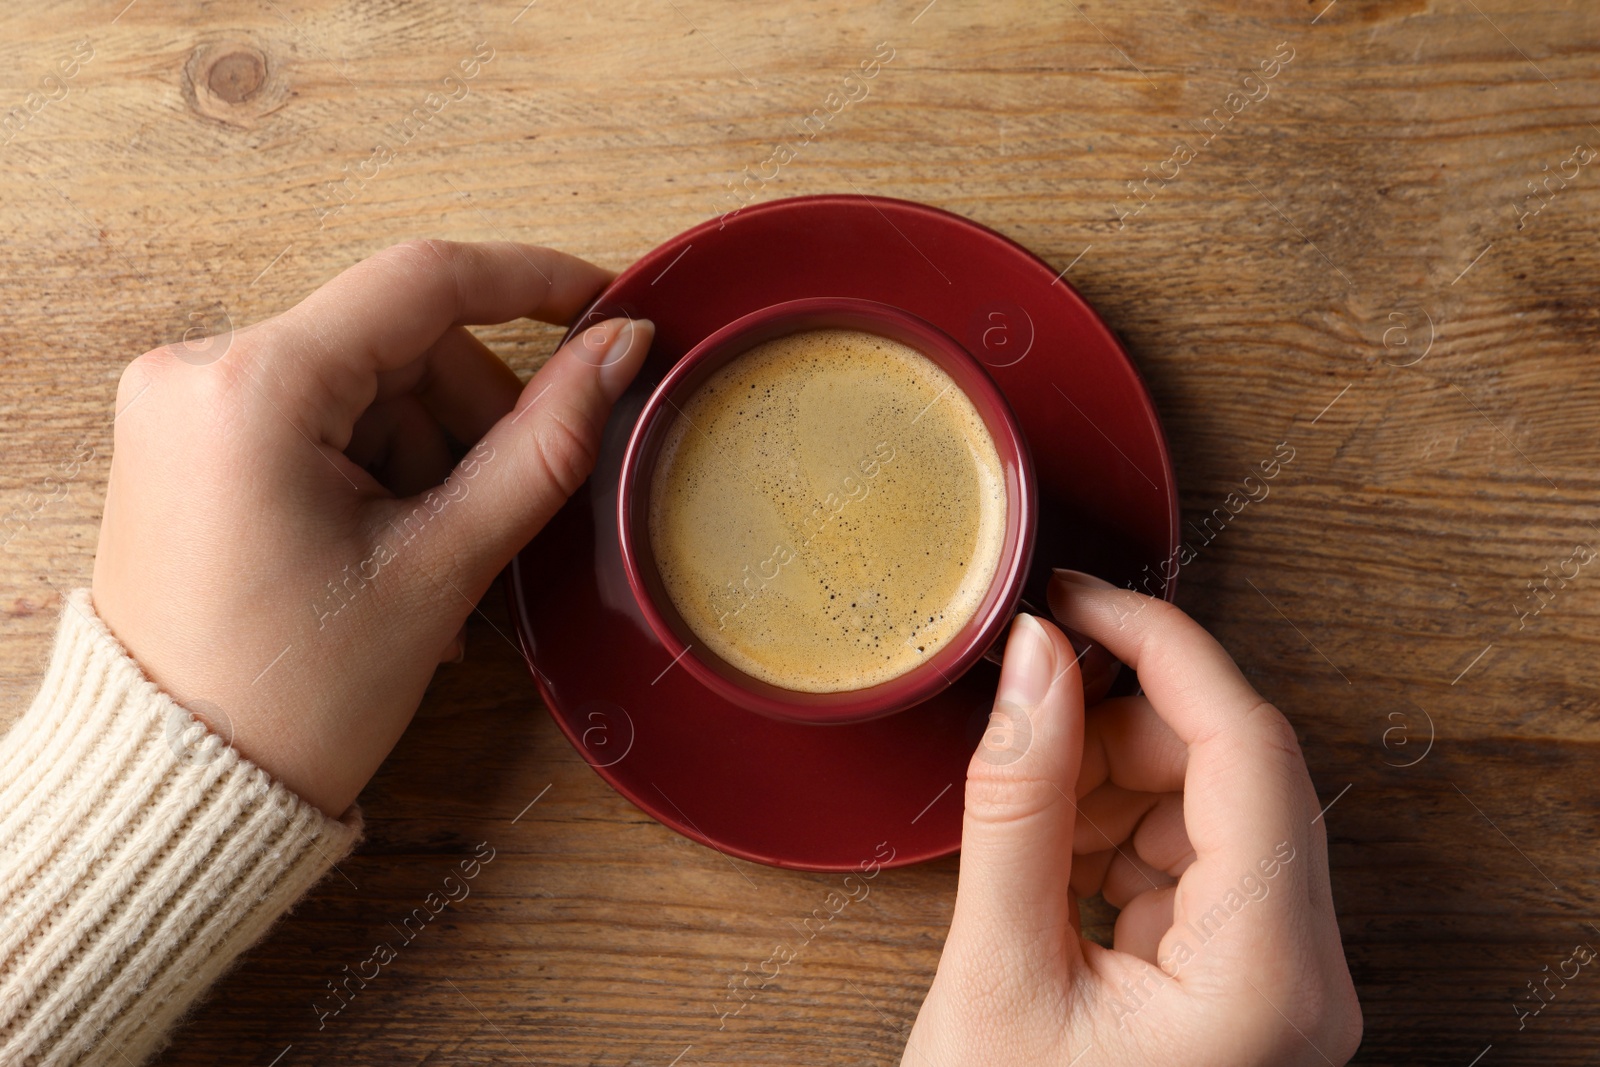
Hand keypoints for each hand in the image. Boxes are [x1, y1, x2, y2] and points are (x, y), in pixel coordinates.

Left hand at [92, 239, 653, 815]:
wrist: (177, 788)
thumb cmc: (293, 698)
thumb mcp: (442, 565)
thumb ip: (545, 443)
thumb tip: (621, 350)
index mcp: (252, 388)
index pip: (421, 283)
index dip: (532, 282)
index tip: (607, 303)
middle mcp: (199, 370)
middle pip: (396, 343)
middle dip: (470, 417)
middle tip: (496, 515)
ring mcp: (184, 404)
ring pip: (365, 383)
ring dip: (427, 454)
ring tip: (432, 562)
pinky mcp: (187, 440)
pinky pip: (318, 416)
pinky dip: (378, 468)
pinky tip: (392, 548)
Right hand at [903, 569, 1361, 1065]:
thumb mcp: (995, 977)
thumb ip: (1018, 807)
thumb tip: (1036, 663)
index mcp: (1270, 980)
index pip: (1248, 750)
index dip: (1161, 648)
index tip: (1078, 599)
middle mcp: (1305, 979)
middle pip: (1238, 775)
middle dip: (1123, 728)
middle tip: (1025, 720)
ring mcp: (1281, 985)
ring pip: (1216, 811)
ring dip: (1116, 785)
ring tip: (1030, 826)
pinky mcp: (1244, 986)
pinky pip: (1196, 863)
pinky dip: (1121, 838)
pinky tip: (1057, 868)